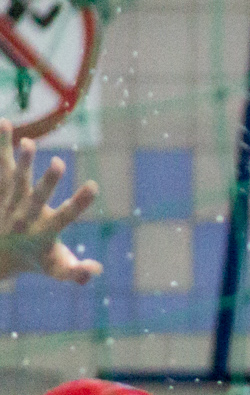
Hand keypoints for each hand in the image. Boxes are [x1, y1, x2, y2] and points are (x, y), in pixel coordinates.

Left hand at [0, 120, 100, 284]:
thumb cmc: (34, 260)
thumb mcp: (56, 269)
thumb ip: (76, 271)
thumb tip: (96, 268)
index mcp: (44, 233)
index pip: (65, 217)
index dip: (80, 203)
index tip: (94, 187)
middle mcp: (25, 216)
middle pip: (37, 196)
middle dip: (47, 180)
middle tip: (58, 162)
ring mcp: (10, 201)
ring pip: (14, 179)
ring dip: (21, 161)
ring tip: (27, 142)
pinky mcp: (1, 188)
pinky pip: (0, 164)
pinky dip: (1, 145)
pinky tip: (5, 123)